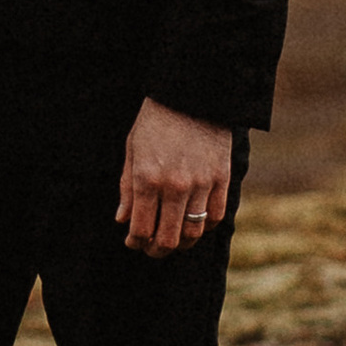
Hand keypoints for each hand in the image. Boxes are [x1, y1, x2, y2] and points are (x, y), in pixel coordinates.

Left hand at [117, 99, 233, 256]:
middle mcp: (175, 186)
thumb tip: (123, 221)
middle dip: (156, 250)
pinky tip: (194, 223)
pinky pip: (216, 216)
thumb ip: (127, 189)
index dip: (136, 242)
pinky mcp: (222, 179)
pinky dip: (204, 226)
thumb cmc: (155, 121)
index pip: (142, 229)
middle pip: (169, 239)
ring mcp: (202, 184)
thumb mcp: (132, 150)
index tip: (132, 241)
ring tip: (173, 241)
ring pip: (194, 233)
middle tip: (151, 249)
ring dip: (182, 243)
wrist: (192, 95)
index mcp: (148, 178)